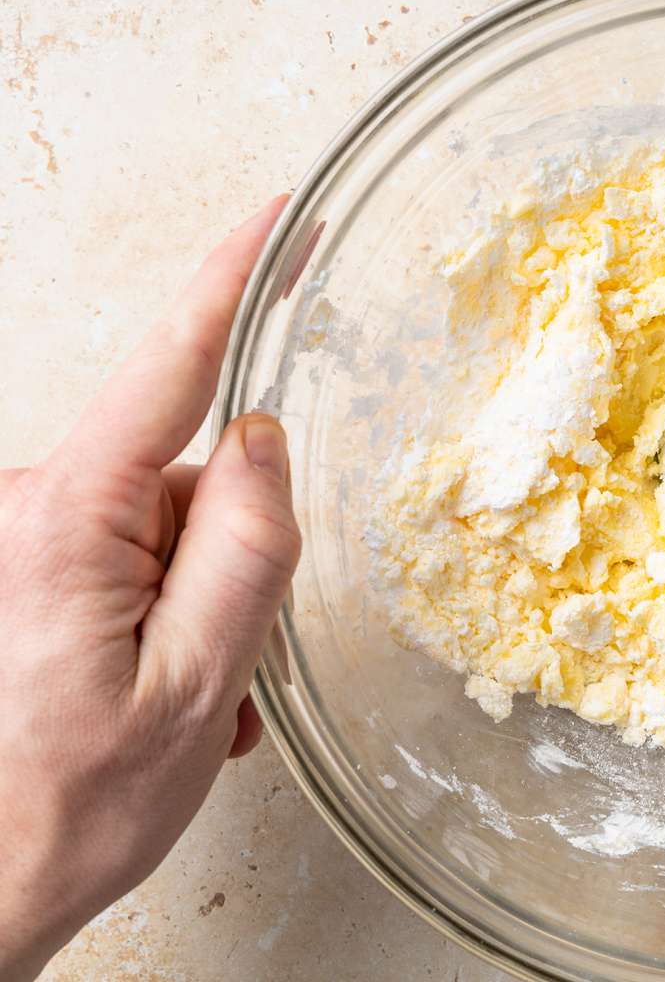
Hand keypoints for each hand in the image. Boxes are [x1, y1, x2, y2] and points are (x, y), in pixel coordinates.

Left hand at [0, 198, 300, 980]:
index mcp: (67, 519)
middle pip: (187, 471)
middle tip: (231, 660)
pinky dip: (173, 613)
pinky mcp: (30, 563)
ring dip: (205, 600)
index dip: (230, 281)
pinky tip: (162, 689)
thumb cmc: (72, 805)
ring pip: (169, 523)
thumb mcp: (196, 685)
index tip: (279, 216)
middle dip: (233, 551)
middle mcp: (31, 505)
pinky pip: (136, 555)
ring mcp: (27, 535)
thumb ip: (246, 550)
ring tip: (193, 698)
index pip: (168, 365)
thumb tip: (263, 440)